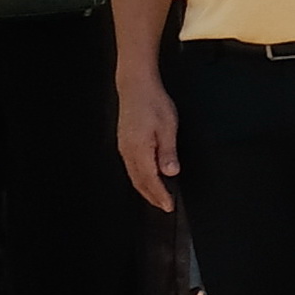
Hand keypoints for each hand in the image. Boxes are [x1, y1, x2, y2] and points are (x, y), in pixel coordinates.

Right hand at [116, 69, 178, 211]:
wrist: (136, 87)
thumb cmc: (154, 103)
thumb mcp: (168, 127)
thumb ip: (168, 152)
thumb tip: (170, 173)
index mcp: (139, 149)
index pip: (150, 180)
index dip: (159, 195)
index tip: (169, 206)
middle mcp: (128, 152)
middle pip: (139, 181)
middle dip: (152, 196)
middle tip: (164, 207)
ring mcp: (124, 148)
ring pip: (134, 175)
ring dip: (145, 189)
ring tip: (158, 197)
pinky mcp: (125, 143)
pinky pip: (132, 167)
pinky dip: (141, 178)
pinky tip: (148, 179)